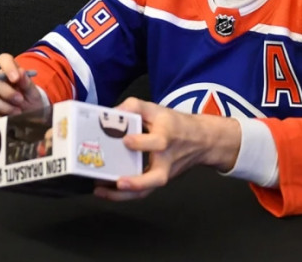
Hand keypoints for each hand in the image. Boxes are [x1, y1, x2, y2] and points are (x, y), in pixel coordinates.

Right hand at [0, 53, 43, 121]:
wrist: (30, 118)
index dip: (8, 67)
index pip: (4, 59)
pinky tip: (6, 119)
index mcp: (9, 71)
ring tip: (16, 113)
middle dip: (7, 93)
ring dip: (3, 107)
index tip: (15, 79)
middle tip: (20, 101)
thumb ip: (27, 83)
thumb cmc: (30, 100)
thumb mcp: (33, 93)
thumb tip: (21, 72)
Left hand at [94, 97, 240, 200]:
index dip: (142, 142)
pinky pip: (142, 191)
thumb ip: (133, 106)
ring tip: (100, 190)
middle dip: (138, 182)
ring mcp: (163, 173)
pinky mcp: (157, 181)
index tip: (125, 140)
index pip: (158, 142)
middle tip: (119, 182)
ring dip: (124, 195)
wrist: (200, 141)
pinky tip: (105, 191)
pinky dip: (123, 195)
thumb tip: (111, 112)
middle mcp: (166, 159)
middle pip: (157, 177)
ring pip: (147, 190)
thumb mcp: (155, 109)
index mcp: (167, 137)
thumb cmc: (173, 124)